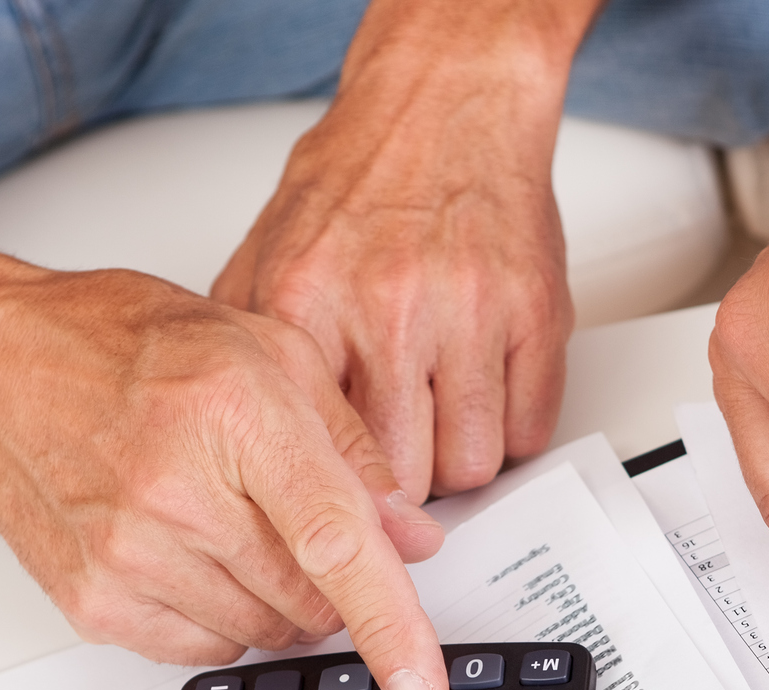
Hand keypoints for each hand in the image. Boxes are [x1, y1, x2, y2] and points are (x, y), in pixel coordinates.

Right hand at [0, 240, 452, 689]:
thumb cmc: (121, 344)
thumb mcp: (267, 352)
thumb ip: (354, 449)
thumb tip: (412, 537)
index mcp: (234, 416)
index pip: (335, 542)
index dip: (392, 625)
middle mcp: (176, 493)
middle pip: (309, 600)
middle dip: (329, 578)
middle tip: (290, 518)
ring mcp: (128, 557)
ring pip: (263, 633)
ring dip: (273, 597)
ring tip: (226, 521)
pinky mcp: (95, 603)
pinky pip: (202, 651)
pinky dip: (220, 617)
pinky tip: (190, 554)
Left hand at [213, 0, 596, 499]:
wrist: (443, 105)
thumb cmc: (363, 184)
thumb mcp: (268, 257)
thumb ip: (250, 349)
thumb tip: (233, 437)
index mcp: (307, 304)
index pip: (317, 455)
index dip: (333, 492)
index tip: (341, 505)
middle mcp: (387, 308)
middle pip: (403, 476)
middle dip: (403, 488)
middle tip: (398, 464)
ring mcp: (468, 311)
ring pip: (473, 462)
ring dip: (460, 458)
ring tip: (440, 423)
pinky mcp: (535, 313)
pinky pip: (531, 426)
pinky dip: (511, 428)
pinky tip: (484, 397)